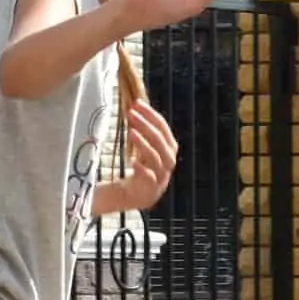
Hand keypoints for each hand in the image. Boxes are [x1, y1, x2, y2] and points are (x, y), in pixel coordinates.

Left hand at [97, 97, 177, 213]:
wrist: (134, 196)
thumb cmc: (139, 168)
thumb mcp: (145, 148)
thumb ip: (144, 131)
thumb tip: (137, 103)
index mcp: (169, 150)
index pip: (164, 129)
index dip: (152, 116)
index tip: (137, 104)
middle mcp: (168, 163)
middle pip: (162, 142)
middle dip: (147, 126)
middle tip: (131, 114)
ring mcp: (161, 178)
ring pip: (157, 159)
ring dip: (144, 144)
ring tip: (130, 131)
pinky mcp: (151, 190)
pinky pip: (150, 178)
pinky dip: (142, 169)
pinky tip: (132, 161)